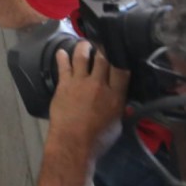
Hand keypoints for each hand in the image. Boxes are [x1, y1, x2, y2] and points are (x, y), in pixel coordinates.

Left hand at [47, 41, 128, 156]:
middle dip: (103, 47)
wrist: (72, 143)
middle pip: (103, 58)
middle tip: (103, 41)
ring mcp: (80, 82)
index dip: (121, 56)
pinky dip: (62, 57)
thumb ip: (120, 110)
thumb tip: (124, 103)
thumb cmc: (98, 139)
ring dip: (84, 47)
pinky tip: (61, 51)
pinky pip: (63, 66)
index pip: (121, 68)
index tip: (120, 48)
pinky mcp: (64, 84)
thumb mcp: (117, 125)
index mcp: (115, 95)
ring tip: (85, 43)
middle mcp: (99, 84)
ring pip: (82, 57)